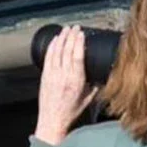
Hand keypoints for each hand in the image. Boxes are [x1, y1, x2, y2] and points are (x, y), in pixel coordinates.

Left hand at [33, 26, 95, 145]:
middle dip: (71, 36)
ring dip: (61, 38)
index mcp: (76, 80)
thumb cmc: (70, 111)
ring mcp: (53, 74)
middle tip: (75, 27)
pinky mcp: (45, 75)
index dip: (79, 42)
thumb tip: (102, 74)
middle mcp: (64, 75)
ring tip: (65, 29)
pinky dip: (52, 46)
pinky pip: (48, 56)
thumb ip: (95, 85)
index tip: (81, 33)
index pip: (77, 56)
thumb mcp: (88, 99)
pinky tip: (55, 39)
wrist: (52, 119)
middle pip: (67, 50)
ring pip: (57, 51)